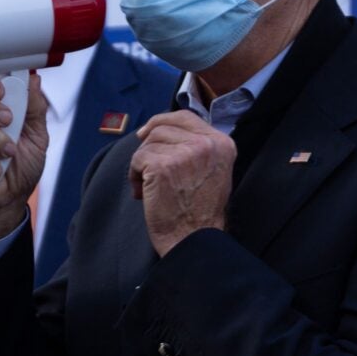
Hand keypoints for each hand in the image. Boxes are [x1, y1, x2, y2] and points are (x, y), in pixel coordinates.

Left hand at [128, 112, 235, 255]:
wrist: (194, 238)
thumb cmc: (199, 211)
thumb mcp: (212, 171)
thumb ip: (197, 148)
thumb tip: (159, 129)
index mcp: (222, 143)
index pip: (186, 116)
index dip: (162, 121)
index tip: (146, 132)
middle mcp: (207, 144)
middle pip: (163, 128)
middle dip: (148, 146)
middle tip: (144, 168)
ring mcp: (185, 153)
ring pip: (148, 143)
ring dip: (141, 164)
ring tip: (148, 187)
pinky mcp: (163, 165)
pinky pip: (138, 159)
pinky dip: (134, 176)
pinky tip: (143, 193)